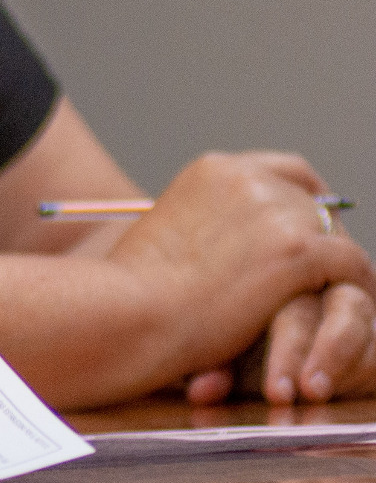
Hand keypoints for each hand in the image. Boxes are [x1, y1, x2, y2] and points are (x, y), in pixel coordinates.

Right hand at [107, 152, 371, 390]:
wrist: (129, 312)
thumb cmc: (135, 290)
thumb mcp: (168, 231)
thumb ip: (208, 222)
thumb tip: (234, 243)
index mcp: (215, 170)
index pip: (286, 171)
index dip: (305, 200)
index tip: (310, 226)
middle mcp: (249, 178)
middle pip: (315, 203)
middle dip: (321, 237)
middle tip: (325, 273)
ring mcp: (277, 212)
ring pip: (337, 234)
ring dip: (337, 266)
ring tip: (337, 295)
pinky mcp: (299, 251)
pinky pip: (353, 264)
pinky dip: (357, 285)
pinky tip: (351, 307)